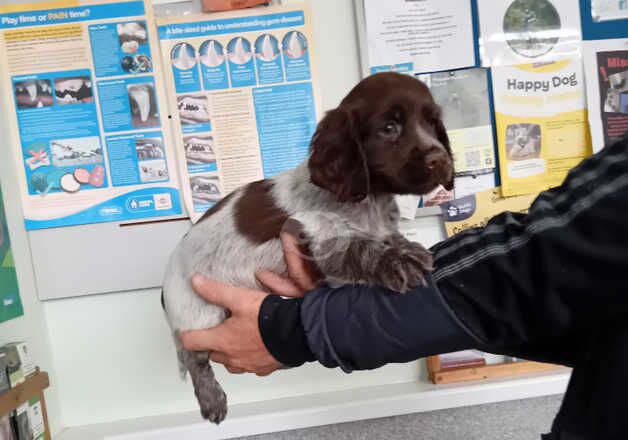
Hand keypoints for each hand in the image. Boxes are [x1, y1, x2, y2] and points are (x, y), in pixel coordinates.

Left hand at [180, 232, 318, 374]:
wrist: (297, 333)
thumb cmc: (269, 319)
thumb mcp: (240, 298)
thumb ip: (216, 291)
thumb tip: (196, 282)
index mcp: (222, 341)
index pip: (192, 342)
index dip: (187, 334)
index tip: (188, 329)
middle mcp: (232, 357)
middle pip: (211, 354)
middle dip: (211, 343)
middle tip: (217, 330)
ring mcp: (248, 366)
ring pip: (231, 362)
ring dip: (230, 353)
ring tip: (237, 338)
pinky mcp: (264, 368)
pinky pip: (250, 366)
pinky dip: (249, 357)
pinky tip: (256, 346)